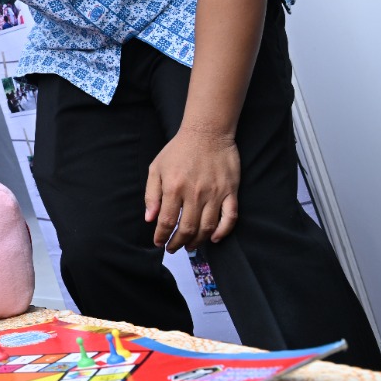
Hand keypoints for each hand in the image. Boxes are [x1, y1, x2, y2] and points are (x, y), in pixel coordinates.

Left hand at [145, 129, 240, 252]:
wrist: (207, 132)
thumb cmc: (179, 149)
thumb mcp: (156, 167)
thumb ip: (152, 194)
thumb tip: (150, 218)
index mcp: (174, 188)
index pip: (167, 221)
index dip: (162, 236)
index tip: (159, 243)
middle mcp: (195, 194)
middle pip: (187, 229)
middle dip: (178, 243)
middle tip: (173, 248)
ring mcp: (215, 194)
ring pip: (207, 228)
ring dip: (198, 242)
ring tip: (189, 246)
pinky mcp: (231, 191)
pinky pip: (230, 217)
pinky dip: (223, 231)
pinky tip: (214, 238)